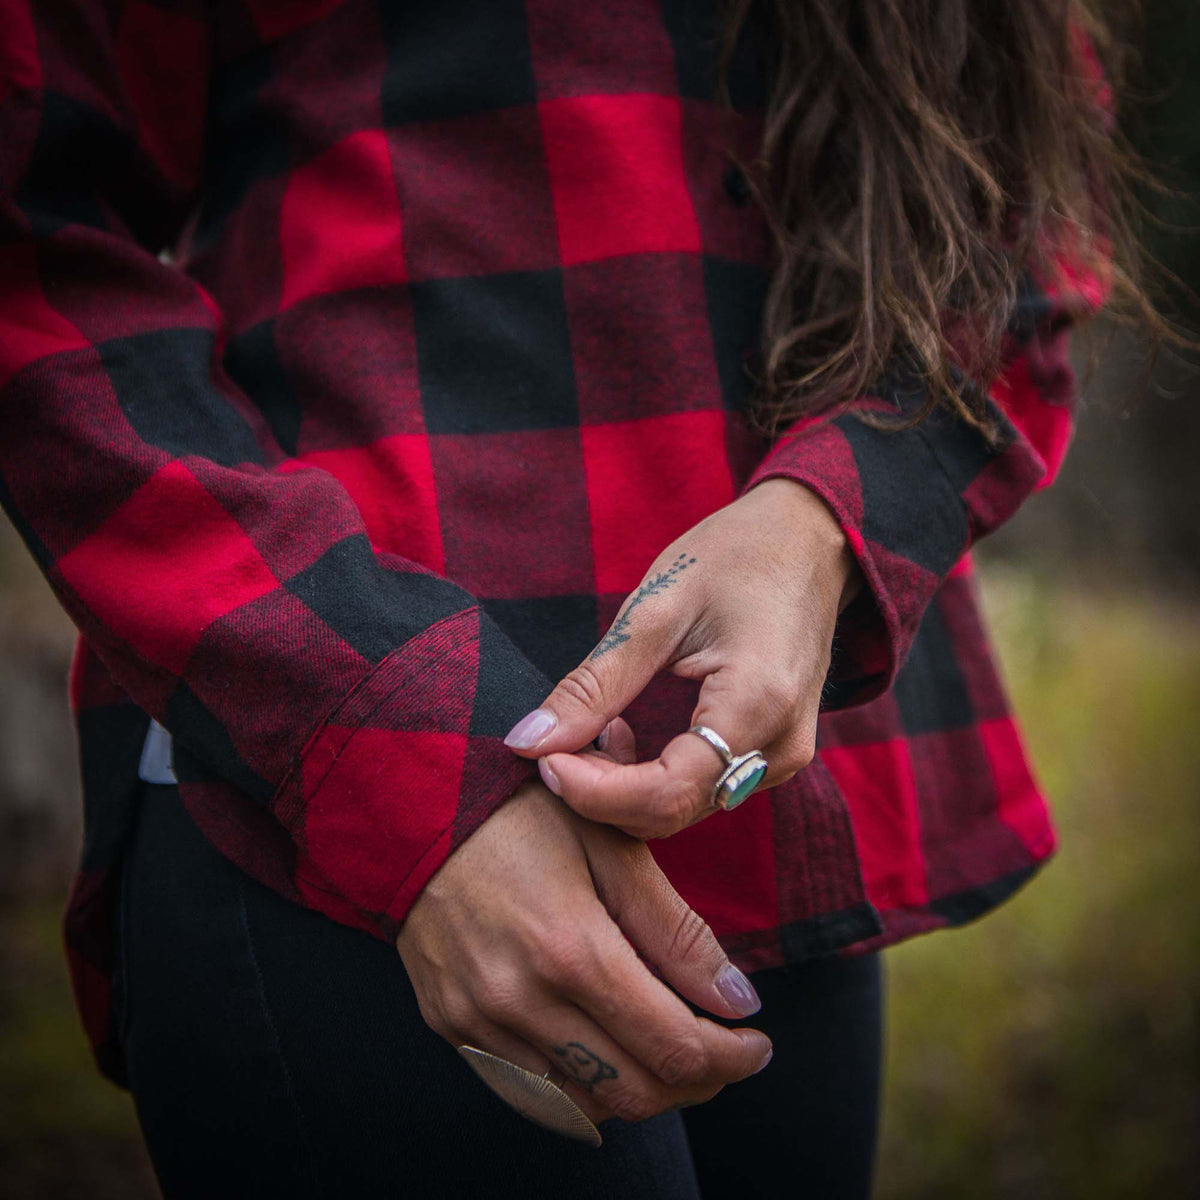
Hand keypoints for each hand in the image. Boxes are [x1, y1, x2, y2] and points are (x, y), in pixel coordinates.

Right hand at [394, 773, 773, 1127]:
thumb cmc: (522, 815)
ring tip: (664, 1046)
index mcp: (570, 948)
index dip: (730, 1057)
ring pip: (585, 1106)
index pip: (673, 1046)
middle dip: (697, 1082)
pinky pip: (531, 1093)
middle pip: (636, 1092)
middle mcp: (521, 1000)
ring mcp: (480, 1022)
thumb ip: (676, 930)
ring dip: (641, 1090)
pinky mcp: (453, 1028)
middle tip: (721, 1051)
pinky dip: (581, 1090)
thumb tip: (737, 1001)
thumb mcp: (611, 847)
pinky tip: (604, 1055)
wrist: (414, 808)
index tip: (755, 1040)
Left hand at [503, 478, 860, 837]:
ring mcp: (783, 757)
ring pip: (683, 808)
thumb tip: (527, 741)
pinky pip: (702, 791)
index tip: (542, 759)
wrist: (807, 542)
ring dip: (621, 786)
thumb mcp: (655, 609)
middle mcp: (780, 746)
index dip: (594, 792)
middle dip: (599, 792)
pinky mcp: (773, 755)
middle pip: (672, 811)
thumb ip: (594, 684)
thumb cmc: (734, 558)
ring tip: (592, 726)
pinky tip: (624, 731)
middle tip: (552, 744)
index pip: (666, 792)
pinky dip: (648, 777)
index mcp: (757, 703)